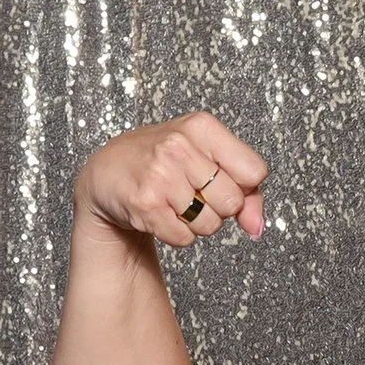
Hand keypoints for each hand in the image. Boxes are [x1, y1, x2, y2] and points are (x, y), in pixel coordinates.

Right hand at [76, 112, 269, 247]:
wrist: (107, 174)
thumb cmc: (166, 164)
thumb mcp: (208, 159)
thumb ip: (247, 190)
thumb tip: (257, 228)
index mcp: (202, 126)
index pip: (255, 172)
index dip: (244, 186)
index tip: (222, 180)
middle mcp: (179, 145)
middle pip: (234, 202)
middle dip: (219, 208)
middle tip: (193, 193)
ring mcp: (160, 174)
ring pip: (210, 224)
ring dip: (196, 223)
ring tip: (174, 202)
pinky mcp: (144, 203)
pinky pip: (185, 238)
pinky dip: (177, 234)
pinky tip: (160, 213)